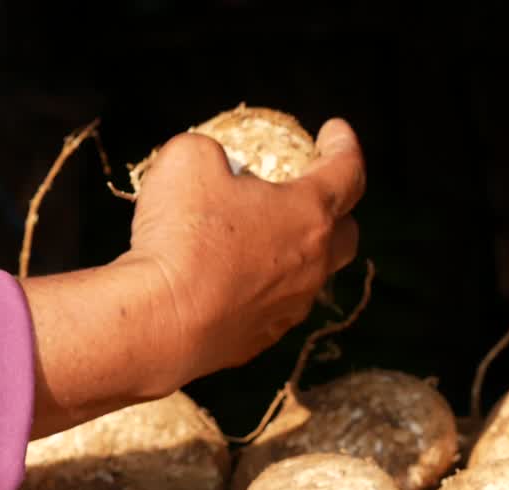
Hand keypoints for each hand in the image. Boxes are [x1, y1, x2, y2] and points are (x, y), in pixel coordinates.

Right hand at [121, 118, 364, 384]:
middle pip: (346, 233)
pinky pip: (273, 309)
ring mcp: (288, 308)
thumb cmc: (181, 235)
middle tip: (311, 194)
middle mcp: (311, 264)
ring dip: (298, 255)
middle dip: (337, 209)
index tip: (335, 130)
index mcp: (308, 213)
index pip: (347, 171)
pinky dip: (263, 291)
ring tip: (266, 241)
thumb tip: (214, 163)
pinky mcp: (260, 340)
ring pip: (311, 277)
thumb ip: (211, 151)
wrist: (160, 322)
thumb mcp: (189, 159)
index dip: (344, 145)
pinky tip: (233, 284)